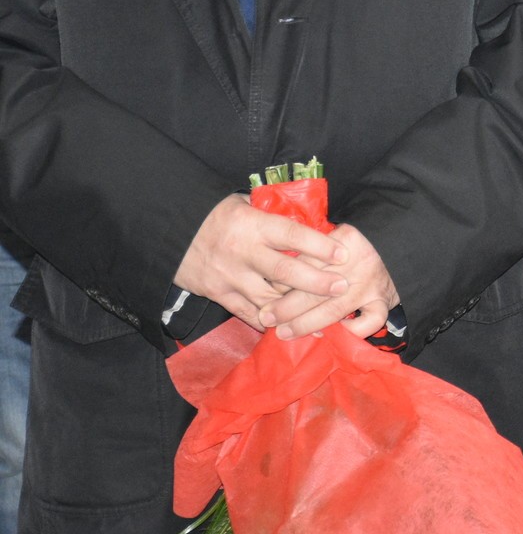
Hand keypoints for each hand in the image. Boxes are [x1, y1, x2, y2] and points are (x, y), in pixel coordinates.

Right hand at [173, 194, 346, 331]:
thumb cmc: (215, 214)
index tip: (344, 253)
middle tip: (342, 287)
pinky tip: (290, 329)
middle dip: (317, 282)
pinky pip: (247, 313)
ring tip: (325, 317)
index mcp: (252, 225)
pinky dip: (269, 322)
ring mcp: (229, 276)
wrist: (168, 231)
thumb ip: (272, 214)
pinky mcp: (218, 294)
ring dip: (297, 309)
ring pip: (268, 298)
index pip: (292, 235)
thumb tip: (309, 219)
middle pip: (285, 271)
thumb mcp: (244, 204)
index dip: (319, 245)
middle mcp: (243, 252)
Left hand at [261, 223, 400, 340]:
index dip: (282, 278)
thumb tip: (277, 274)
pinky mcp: (383, 303)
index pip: (306, 261)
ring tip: (284, 333)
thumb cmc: (363, 242)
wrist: (404, 244)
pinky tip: (334, 336)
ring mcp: (370, 286)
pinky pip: (369, 322)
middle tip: (266, 317)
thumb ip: (314, 249)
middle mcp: (357, 264)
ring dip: (305, 323)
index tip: (265, 289)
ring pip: (333, 309)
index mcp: (344, 240)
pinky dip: (352, 332)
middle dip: (286, 306)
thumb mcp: (339, 234)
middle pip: (314, 288)